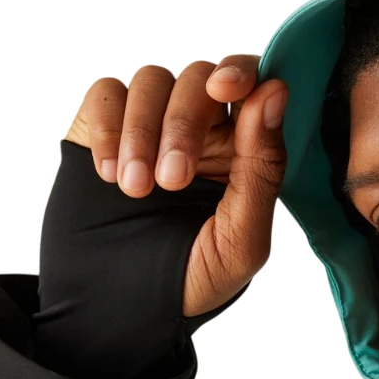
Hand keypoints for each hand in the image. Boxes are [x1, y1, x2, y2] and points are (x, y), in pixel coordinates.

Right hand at [64, 58, 287, 317]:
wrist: (125, 306)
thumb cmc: (194, 279)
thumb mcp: (241, 238)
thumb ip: (262, 169)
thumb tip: (276, 92)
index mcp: (245, 152)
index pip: (252, 85)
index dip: (241, 72)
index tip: (226, 89)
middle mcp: (202, 130)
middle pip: (198, 79)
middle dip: (183, 123)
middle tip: (170, 181)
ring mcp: (151, 124)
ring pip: (152, 81)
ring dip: (141, 132)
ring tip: (136, 190)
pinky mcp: (102, 127)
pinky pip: (106, 93)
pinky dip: (107, 126)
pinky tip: (109, 174)